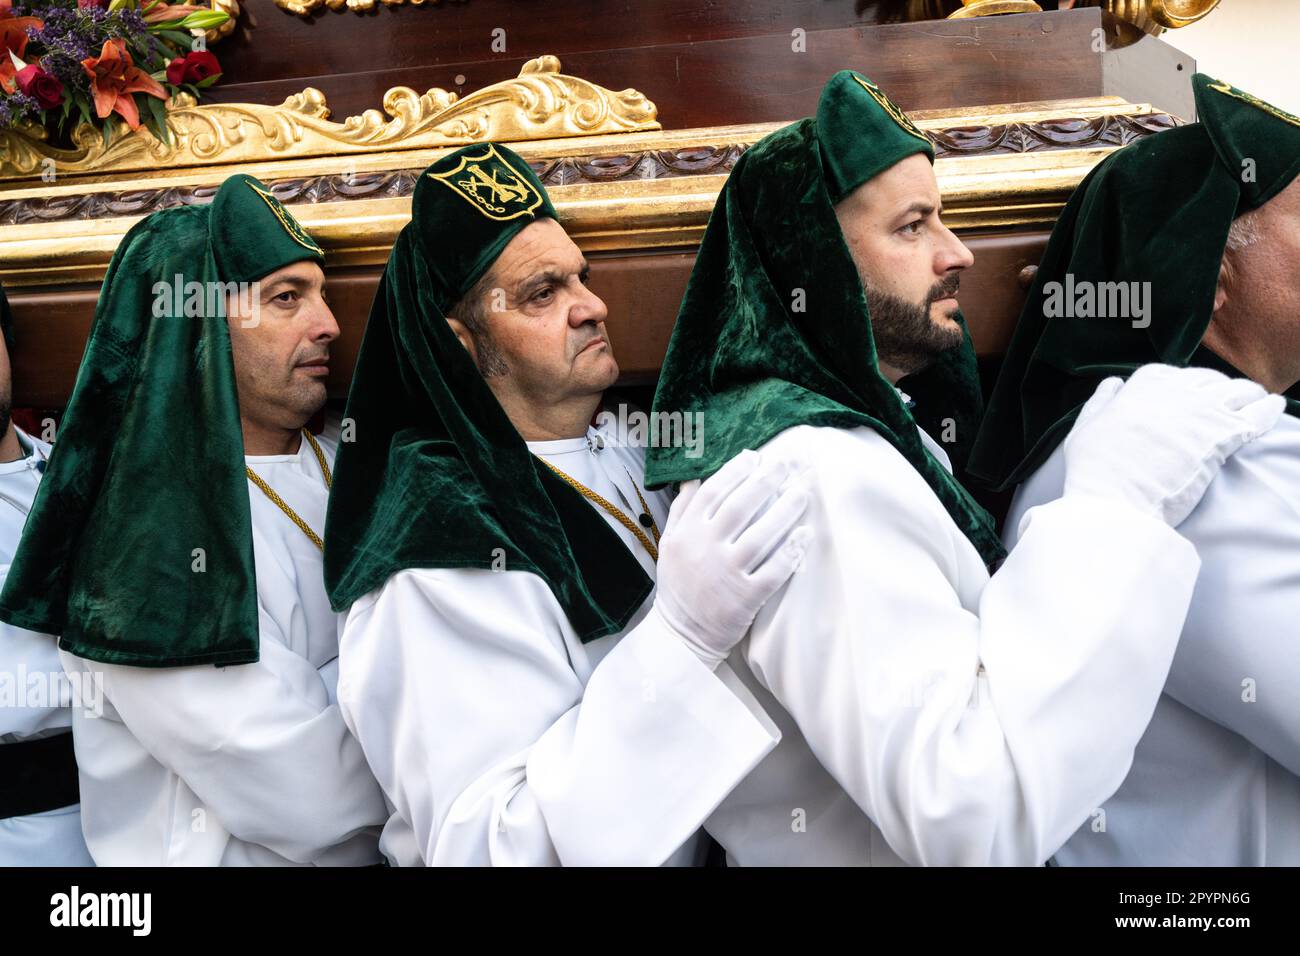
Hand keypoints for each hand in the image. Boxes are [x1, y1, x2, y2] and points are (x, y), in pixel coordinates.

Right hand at [652, 449, 810, 668]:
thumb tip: (692, 478)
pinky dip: (791, 551)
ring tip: (802, 493)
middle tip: (786, 464)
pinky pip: (774, 570)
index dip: (736, 471)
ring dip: (785, 511)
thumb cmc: (679, 586)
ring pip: (761, 534)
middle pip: (741, 506)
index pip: (713, 492)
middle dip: (766, 481)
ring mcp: (726, 573)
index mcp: (687, 533)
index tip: (755, 457)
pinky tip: (806, 534)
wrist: (681, 636)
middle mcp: (705, 549)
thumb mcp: (668, 544)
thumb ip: (681, 510)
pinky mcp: (745, 598)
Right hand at [1063, 364, 1284, 526]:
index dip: (1186, 386)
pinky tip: (1275, 407)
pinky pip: (1259, 413)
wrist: (1116, 500)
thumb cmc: (1095, 469)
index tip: (1190, 398)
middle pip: (1212, 380)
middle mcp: (1176, 389)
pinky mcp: (1224, 434)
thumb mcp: (1085, 427)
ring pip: (1241, 391)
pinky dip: (1270, 408)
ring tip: (1257, 402)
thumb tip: (1113, 383)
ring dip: (1250, 396)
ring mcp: (1203, 409)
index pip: (1174, 374)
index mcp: (1143, 385)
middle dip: (1221, 389)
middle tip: (1227, 403)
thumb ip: (1101, 401)